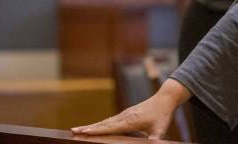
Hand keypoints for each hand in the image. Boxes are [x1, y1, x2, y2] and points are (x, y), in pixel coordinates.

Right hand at [71, 79, 189, 138]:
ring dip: (92, 126)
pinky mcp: (127, 113)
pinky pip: (111, 120)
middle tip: (72, 131)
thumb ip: (154, 140)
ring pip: (106, 121)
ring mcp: (125, 114)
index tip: (82, 131)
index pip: (109, 128)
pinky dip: (101, 124)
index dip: (95, 131)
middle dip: (88, 128)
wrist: (165, 98)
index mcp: (130, 121)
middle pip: (103, 124)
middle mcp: (124, 116)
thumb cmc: (163, 115)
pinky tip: (96, 127)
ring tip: (78, 130)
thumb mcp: (160, 130)